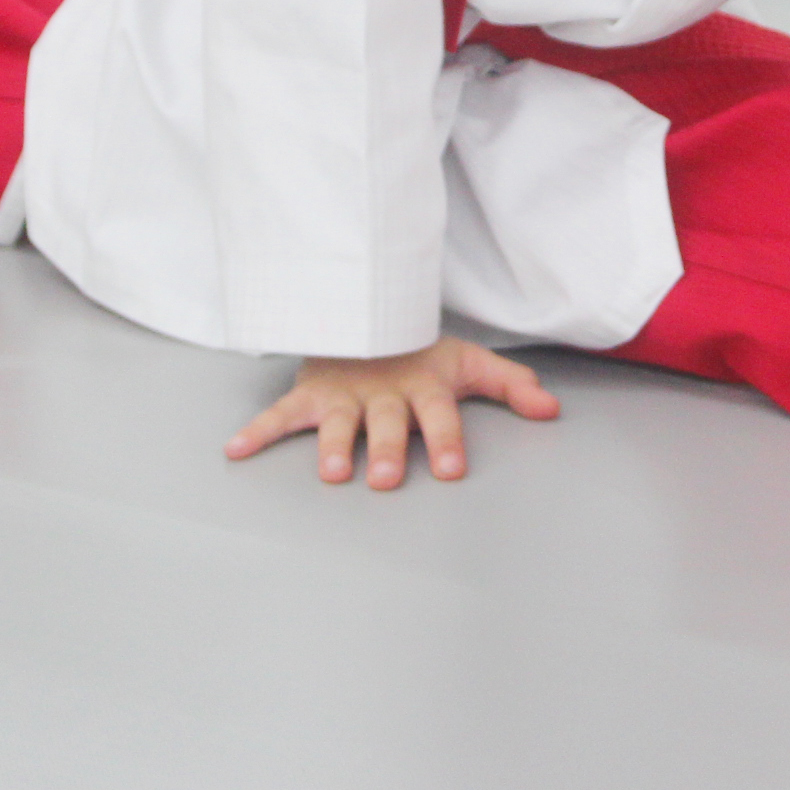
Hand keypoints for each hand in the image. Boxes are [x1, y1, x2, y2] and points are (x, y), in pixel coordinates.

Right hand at [225, 335, 560, 486]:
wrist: (369, 312)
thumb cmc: (421, 350)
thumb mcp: (469, 362)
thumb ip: (511, 386)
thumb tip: (552, 409)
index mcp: (423, 387)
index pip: (439, 415)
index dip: (446, 439)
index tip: (449, 467)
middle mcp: (383, 393)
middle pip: (385, 424)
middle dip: (385, 449)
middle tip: (384, 477)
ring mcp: (343, 394)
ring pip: (336, 421)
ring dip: (331, 445)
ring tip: (330, 471)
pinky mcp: (310, 394)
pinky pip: (280, 413)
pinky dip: (257, 430)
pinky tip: (237, 450)